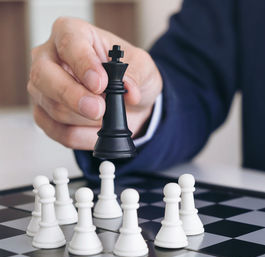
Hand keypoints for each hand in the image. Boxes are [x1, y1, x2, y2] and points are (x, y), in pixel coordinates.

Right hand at [28, 17, 161, 149]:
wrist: (132, 103)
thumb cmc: (131, 76)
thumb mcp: (144, 67)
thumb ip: (137, 74)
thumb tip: (129, 89)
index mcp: (72, 33)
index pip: (69, 43)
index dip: (83, 64)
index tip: (101, 83)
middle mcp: (49, 57)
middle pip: (45, 76)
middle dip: (74, 97)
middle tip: (100, 109)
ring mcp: (42, 88)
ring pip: (54, 108)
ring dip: (87, 120)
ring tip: (109, 117)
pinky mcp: (44, 115)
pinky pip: (59, 132)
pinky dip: (85, 137)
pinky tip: (100, 130)